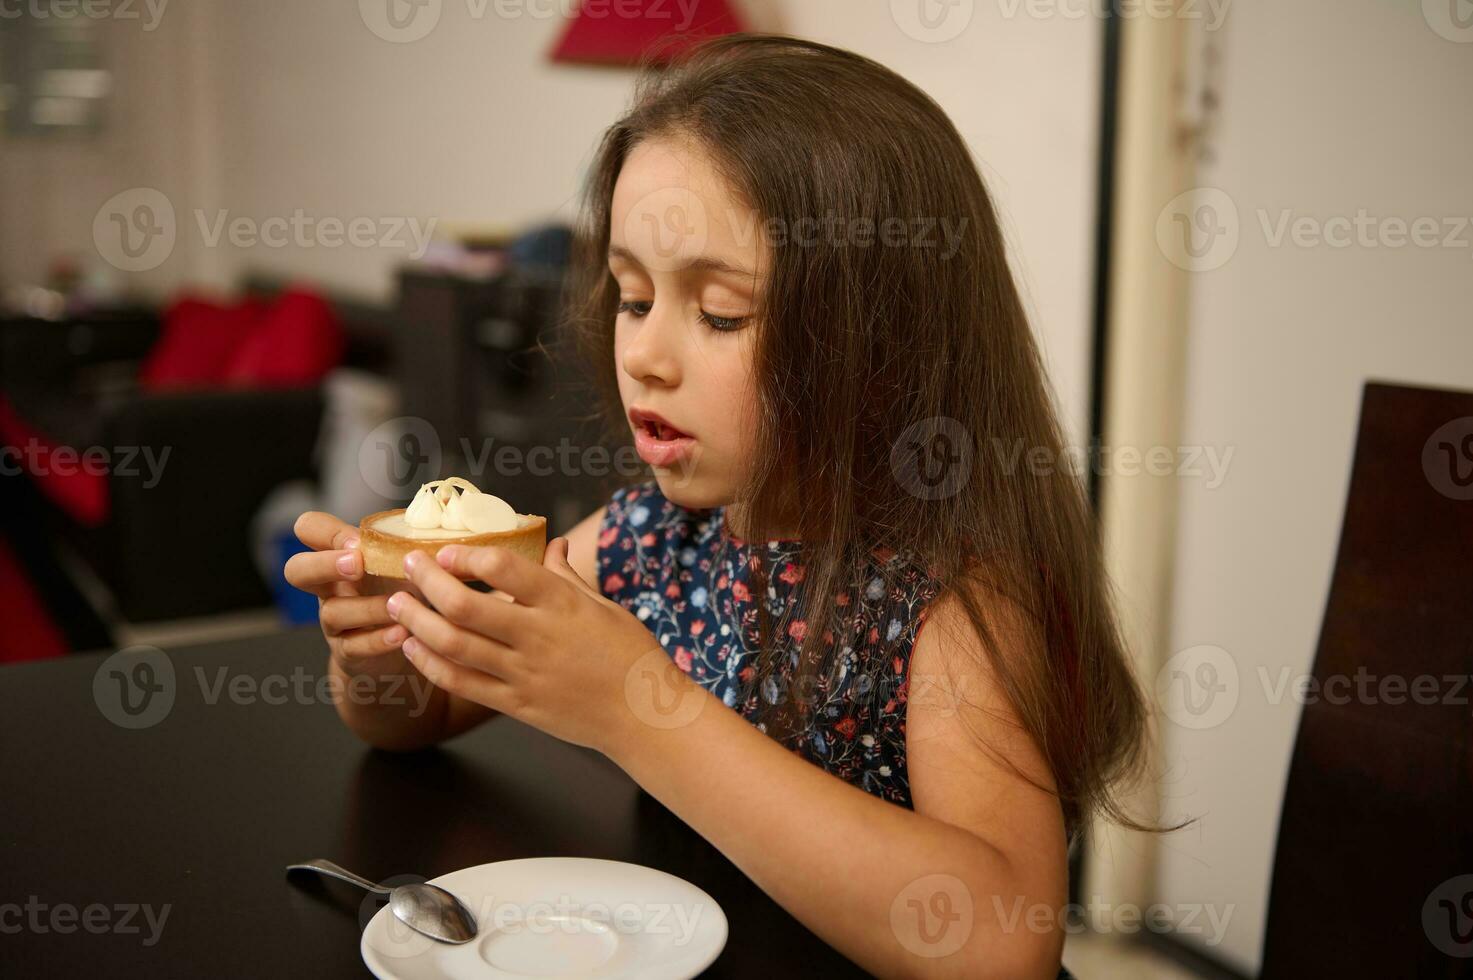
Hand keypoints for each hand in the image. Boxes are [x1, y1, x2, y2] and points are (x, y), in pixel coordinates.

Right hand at [284, 511, 411, 678]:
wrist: (399, 645)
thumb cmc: (400, 590)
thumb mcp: (399, 562)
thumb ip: (407, 540)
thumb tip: (444, 509)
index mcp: (338, 555)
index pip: (309, 528)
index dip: (325, 531)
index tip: (359, 541)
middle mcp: (327, 586)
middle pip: (296, 569)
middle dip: (323, 564)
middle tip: (357, 564)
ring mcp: (333, 620)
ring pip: (333, 611)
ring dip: (368, 606)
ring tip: (400, 604)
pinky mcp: (347, 652)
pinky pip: (354, 646)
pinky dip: (378, 639)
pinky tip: (402, 632)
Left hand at [386, 537, 708, 756]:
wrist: (644, 716)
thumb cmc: (630, 655)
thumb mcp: (604, 606)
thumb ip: (568, 577)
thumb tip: (553, 544)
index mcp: (563, 605)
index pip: (506, 569)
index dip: (469, 557)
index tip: (446, 550)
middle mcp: (539, 637)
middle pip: (466, 607)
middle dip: (429, 582)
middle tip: (409, 566)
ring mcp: (525, 674)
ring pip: (456, 645)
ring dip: (418, 622)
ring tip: (397, 604)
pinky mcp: (517, 705)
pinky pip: (464, 683)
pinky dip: (431, 664)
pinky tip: (413, 646)